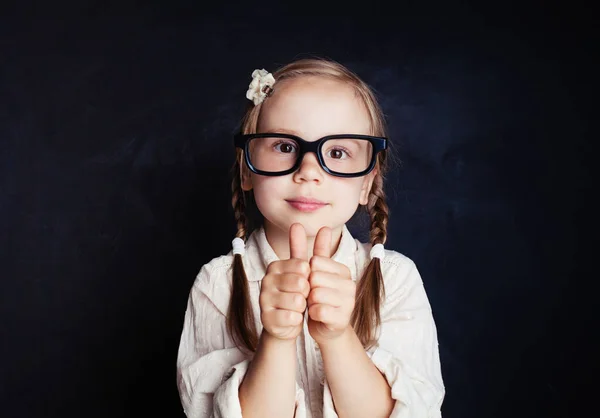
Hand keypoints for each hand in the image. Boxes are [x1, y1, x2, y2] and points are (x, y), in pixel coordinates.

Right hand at [259, 223, 310, 340]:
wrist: (285, 323)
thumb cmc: (298, 294)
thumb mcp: (307, 273)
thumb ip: (316, 251)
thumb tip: (325, 227)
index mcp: (275, 265)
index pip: (302, 266)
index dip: (310, 278)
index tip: (305, 283)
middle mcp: (266, 279)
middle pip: (300, 283)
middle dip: (307, 293)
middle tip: (301, 297)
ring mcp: (263, 298)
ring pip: (297, 301)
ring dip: (302, 307)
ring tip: (296, 308)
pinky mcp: (266, 317)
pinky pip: (291, 317)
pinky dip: (296, 319)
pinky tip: (291, 318)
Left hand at [307, 226, 355, 344]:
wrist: (325, 326)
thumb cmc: (318, 297)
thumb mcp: (313, 272)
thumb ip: (309, 249)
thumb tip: (306, 225)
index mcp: (343, 270)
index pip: (315, 262)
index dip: (306, 273)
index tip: (310, 281)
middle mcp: (350, 283)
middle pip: (315, 277)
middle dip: (307, 288)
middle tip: (311, 295)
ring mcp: (349, 301)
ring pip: (316, 294)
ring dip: (309, 301)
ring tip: (314, 304)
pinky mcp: (343, 319)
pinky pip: (318, 311)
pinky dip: (313, 314)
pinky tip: (317, 315)